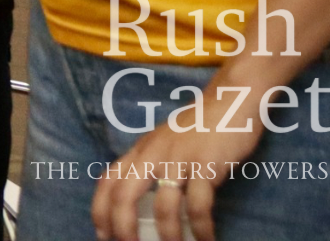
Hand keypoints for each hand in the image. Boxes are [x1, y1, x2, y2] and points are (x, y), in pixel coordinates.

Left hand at [93, 77, 264, 240]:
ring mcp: (179, 159)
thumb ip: (147, 165)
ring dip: (167, 233)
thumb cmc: (195, 129)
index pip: (108, 182)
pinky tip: (207, 238)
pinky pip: (199, 205)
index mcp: (139, 151)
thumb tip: (134, 199)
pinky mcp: (206, 165)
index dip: (101, 211)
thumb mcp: (161, 144)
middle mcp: (152, 154)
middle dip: (123, 227)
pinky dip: (202, 227)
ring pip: (164, 205)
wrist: (228, 103)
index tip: (102, 234)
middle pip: (125, 195)